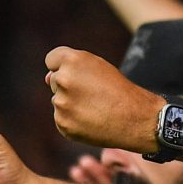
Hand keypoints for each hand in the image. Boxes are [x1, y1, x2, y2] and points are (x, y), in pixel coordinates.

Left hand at [44, 47, 164, 149]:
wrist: (136, 119)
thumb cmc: (120, 90)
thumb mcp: (100, 68)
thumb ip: (72, 68)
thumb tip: (46, 78)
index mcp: (73, 61)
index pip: (51, 59)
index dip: (64, 65)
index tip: (77, 74)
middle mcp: (63, 79)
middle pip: (54, 80)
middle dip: (68, 86)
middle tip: (93, 93)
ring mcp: (61, 104)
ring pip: (58, 100)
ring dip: (71, 104)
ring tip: (95, 108)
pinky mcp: (62, 123)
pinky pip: (62, 118)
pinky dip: (73, 120)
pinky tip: (92, 120)